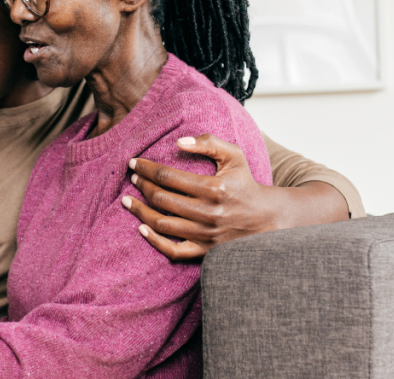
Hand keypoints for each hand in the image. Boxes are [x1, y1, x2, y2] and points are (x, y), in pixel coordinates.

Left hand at [124, 134, 281, 259]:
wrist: (266, 217)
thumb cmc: (245, 183)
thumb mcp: (234, 156)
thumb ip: (209, 143)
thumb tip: (179, 141)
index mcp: (213, 188)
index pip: (168, 177)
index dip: (147, 169)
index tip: (134, 163)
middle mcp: (208, 213)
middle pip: (162, 199)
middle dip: (142, 186)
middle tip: (133, 178)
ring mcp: (205, 234)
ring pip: (162, 224)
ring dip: (140, 211)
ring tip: (128, 200)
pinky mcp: (204, 250)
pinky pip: (173, 250)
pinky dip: (154, 241)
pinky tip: (141, 227)